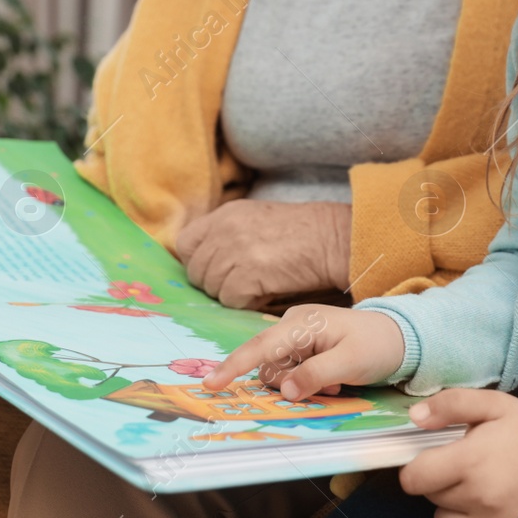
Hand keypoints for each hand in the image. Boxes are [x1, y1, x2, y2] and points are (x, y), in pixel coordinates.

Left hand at [175, 199, 350, 308]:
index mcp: (224, 214)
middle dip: (215, 284)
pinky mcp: (246, 274)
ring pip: (213, 289)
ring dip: (232, 294)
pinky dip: (247, 302)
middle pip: (197, 271)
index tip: (215, 271)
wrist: (331, 238)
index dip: (197, 262)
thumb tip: (204, 263)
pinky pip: (231, 300)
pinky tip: (266, 292)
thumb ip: (227, 234)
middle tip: (241, 284)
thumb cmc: (301, 233)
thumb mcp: (256, 218)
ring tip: (258, 286)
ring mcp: (234, 251)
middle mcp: (224, 229)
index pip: (185, 244)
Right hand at [201, 302, 403, 398]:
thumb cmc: (377, 345)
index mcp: (301, 323)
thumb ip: (316, 375)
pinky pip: (291, 372)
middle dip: (290, 384)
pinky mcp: (303, 347)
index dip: (234, 366)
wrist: (400, 338)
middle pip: (267, 364)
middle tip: (330, 387)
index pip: (260, 346)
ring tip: (336, 382)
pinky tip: (334, 379)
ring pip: (278, 372)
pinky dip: (308, 381)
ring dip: (302, 384)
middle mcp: (292, 326)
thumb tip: (287, 391)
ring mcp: (296, 336)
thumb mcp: (351, 362)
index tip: (211, 385)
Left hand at [399, 389, 517, 517]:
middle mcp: (478, 497)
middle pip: (430, 495)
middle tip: (463, 465)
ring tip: (475, 485)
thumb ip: (450, 404)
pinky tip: (485, 503)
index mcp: (471, 461)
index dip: (415, 467)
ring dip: (451, 504)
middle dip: (439, 479)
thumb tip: (415, 416)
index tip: (430, 458)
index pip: (414, 478)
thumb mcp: (490, 404)